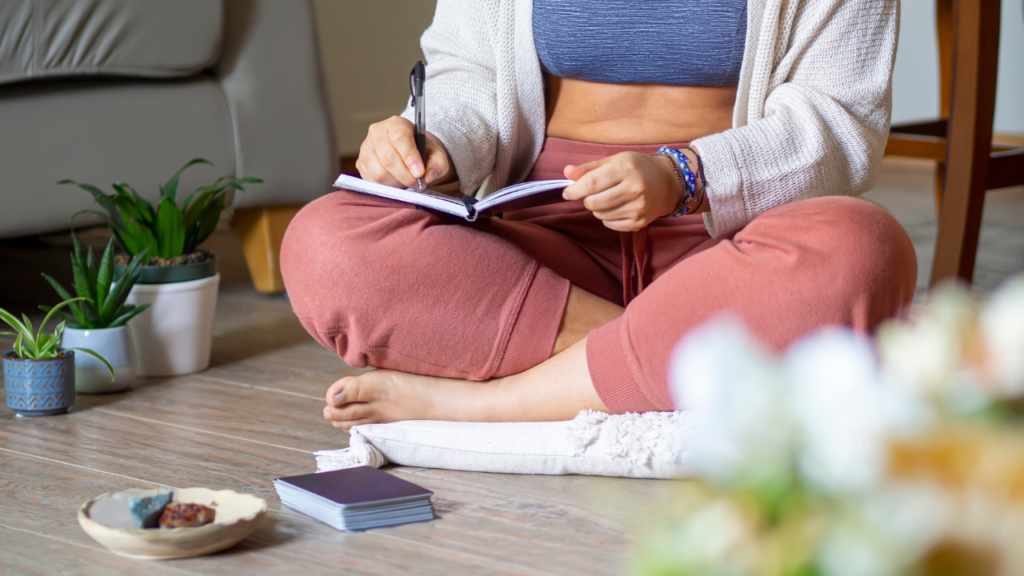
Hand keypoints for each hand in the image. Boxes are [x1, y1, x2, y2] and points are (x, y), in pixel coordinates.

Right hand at [356, 116, 455, 188]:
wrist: (410, 154)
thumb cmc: (422, 152)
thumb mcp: (436, 155)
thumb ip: (438, 164)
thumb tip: (429, 176)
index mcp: (396, 124)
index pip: (400, 138)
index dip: (410, 157)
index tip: (420, 172)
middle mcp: (377, 132)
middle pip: (388, 158)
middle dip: (405, 176)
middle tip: (418, 183)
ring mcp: (366, 148)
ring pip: (379, 173)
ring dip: (396, 183)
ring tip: (407, 181)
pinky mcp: (361, 164)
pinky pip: (372, 181)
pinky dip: (387, 186)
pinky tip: (397, 182)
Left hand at [562, 152, 682, 231]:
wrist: (668, 183)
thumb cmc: (638, 168)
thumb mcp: (615, 161)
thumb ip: (589, 168)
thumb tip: (566, 172)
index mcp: (626, 169)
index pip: (592, 183)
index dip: (574, 190)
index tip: (567, 192)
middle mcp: (634, 189)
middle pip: (593, 203)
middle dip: (586, 199)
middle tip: (593, 193)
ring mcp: (638, 208)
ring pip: (600, 215)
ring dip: (597, 208)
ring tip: (608, 198)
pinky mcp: (639, 222)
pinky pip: (610, 224)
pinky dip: (607, 217)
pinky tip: (616, 207)